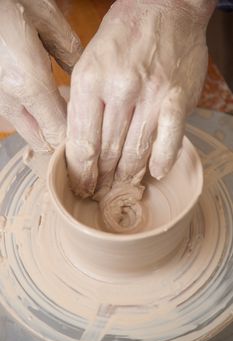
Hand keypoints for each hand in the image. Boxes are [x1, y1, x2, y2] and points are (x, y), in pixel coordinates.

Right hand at [0, 0, 81, 151]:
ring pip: (27, 132)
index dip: (76, 139)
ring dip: (46, 129)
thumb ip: (68, 51)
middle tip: (78, 124)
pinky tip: (39, 100)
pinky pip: (16, 118)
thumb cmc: (9, 0)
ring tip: (60, 111)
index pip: (59, 133)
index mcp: (28, 84)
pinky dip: (31, 118)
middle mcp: (9, 99)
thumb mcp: (46, 18)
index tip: (91, 131)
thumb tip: (81, 74)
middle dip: (62, 139)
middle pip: (42, 141)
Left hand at [66, 0, 215, 197]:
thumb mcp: (89, 62)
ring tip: (120, 189)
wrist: (166, 8)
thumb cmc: (124, 35)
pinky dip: (160, 163)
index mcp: (90, 80)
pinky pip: (168, 144)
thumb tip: (82, 145)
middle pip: (107, 153)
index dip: (80, 173)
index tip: (81, 185)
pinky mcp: (177, 100)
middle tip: (99, 193)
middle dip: (101, 180)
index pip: (82, 143)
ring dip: (126, 178)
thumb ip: (84, 104)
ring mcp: (151, 96)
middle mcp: (119, 90)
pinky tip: (153, 173)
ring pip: (135, 153)